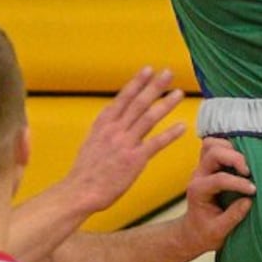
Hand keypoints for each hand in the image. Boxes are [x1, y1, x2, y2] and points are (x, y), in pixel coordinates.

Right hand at [64, 67, 186, 216]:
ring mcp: (125, 144)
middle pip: (138, 102)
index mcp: (103, 124)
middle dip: (154, 86)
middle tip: (168, 72)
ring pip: (148, 118)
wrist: (80, 191)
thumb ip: (104, 129)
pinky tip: (182, 126)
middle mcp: (114, 130)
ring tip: (179, 93)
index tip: (148, 69)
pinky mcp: (134, 160)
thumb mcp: (91, 142)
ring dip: (165, 104)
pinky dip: (170, 134)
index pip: (123, 98)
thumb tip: (113, 118)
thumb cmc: (86, 171)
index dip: (137, 82)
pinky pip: (155, 143)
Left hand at [177, 135, 254, 254]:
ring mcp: (202, 168)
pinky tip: (242, 157)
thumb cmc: (206, 233)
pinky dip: (228, 146)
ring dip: (230, 148)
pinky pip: (214, 146)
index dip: (238, 183)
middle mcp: (198, 175)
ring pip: (211, 143)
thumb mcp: (219, 231)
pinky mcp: (209, 165)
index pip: (219, 179)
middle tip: (249, 172)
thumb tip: (249, 200)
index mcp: (198, 191)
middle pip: (213, 152)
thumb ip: (233, 216)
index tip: (253, 191)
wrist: (193, 232)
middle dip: (234, 158)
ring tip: (245, 164)